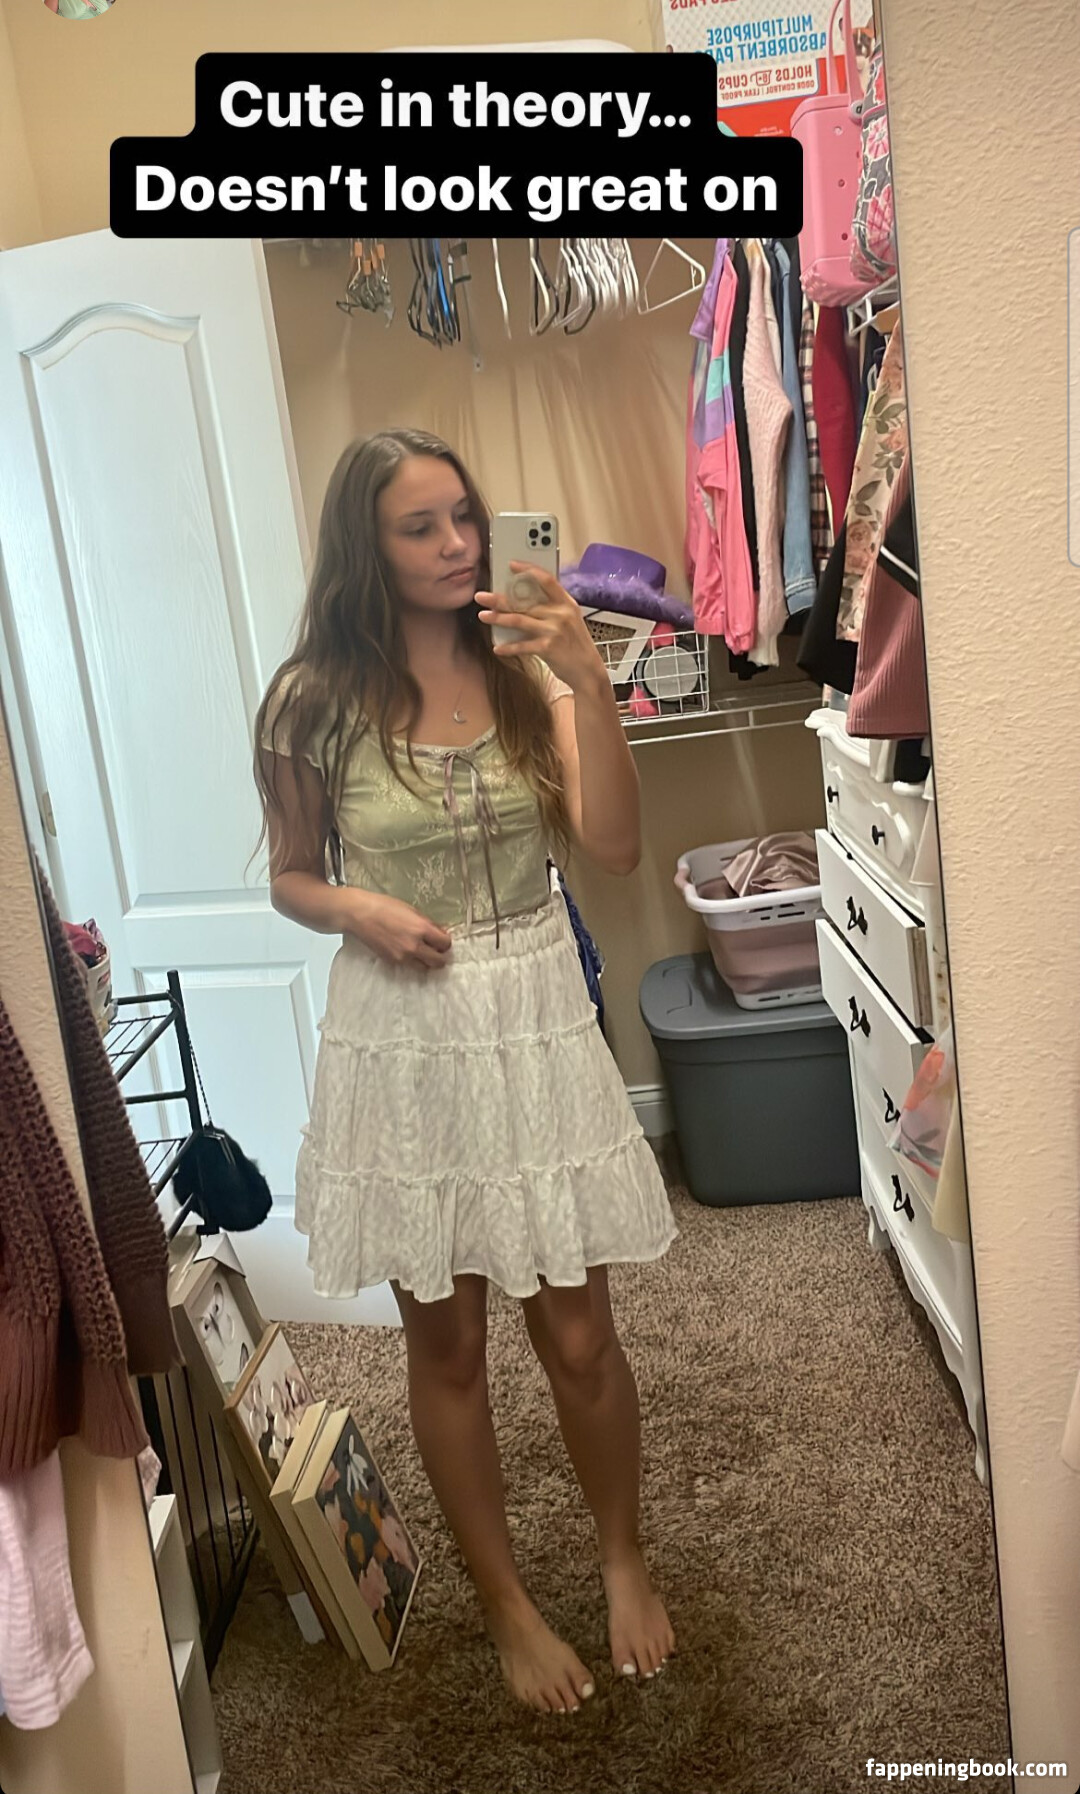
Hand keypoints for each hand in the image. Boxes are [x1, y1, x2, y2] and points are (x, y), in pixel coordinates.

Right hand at [342, 890, 452, 970]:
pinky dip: (413, 961)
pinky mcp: (393, 962)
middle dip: (440, 955)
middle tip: (436, 949)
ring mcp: (403, 956)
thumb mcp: (411, 910)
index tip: (441, 939)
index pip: (445, 944)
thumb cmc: (384, 906)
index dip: (445, 942)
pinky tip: (408, 951)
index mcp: (422, 929)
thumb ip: (427, 923)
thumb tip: (439, 933)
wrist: (360, 914)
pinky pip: (410, 966)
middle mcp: (415, 946)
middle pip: (439, 961)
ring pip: (425, 968)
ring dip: (427, 962)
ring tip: (423, 953)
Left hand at [475, 562, 604, 693]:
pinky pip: (522, 646)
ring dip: (498, 618)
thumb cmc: (575, 643)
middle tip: (481, 596)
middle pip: (524, 602)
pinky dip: (508, 648)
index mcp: (566, 603)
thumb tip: (523, 600)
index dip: (528, 570)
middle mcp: (560, 613)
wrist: (588, 670)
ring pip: (519, 620)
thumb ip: (552, 608)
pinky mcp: (548, 648)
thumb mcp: (570, 619)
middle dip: (499, 599)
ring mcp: (554, 630)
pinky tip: (498, 648)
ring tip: (483, 615)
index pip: (546, 579)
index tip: (512, 565)